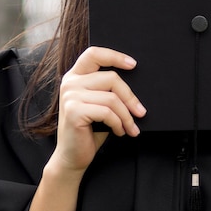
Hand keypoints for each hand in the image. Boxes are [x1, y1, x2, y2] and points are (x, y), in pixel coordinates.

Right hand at [51, 46, 145, 173]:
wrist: (72, 156)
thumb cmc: (90, 130)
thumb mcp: (99, 104)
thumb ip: (108, 89)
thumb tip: (135, 85)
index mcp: (75, 76)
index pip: (94, 54)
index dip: (115, 56)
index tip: (133, 64)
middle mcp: (70, 83)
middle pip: (111, 78)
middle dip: (130, 97)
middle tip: (140, 112)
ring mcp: (70, 96)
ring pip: (112, 98)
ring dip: (126, 116)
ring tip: (130, 127)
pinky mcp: (74, 111)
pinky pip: (107, 112)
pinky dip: (118, 123)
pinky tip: (120, 131)